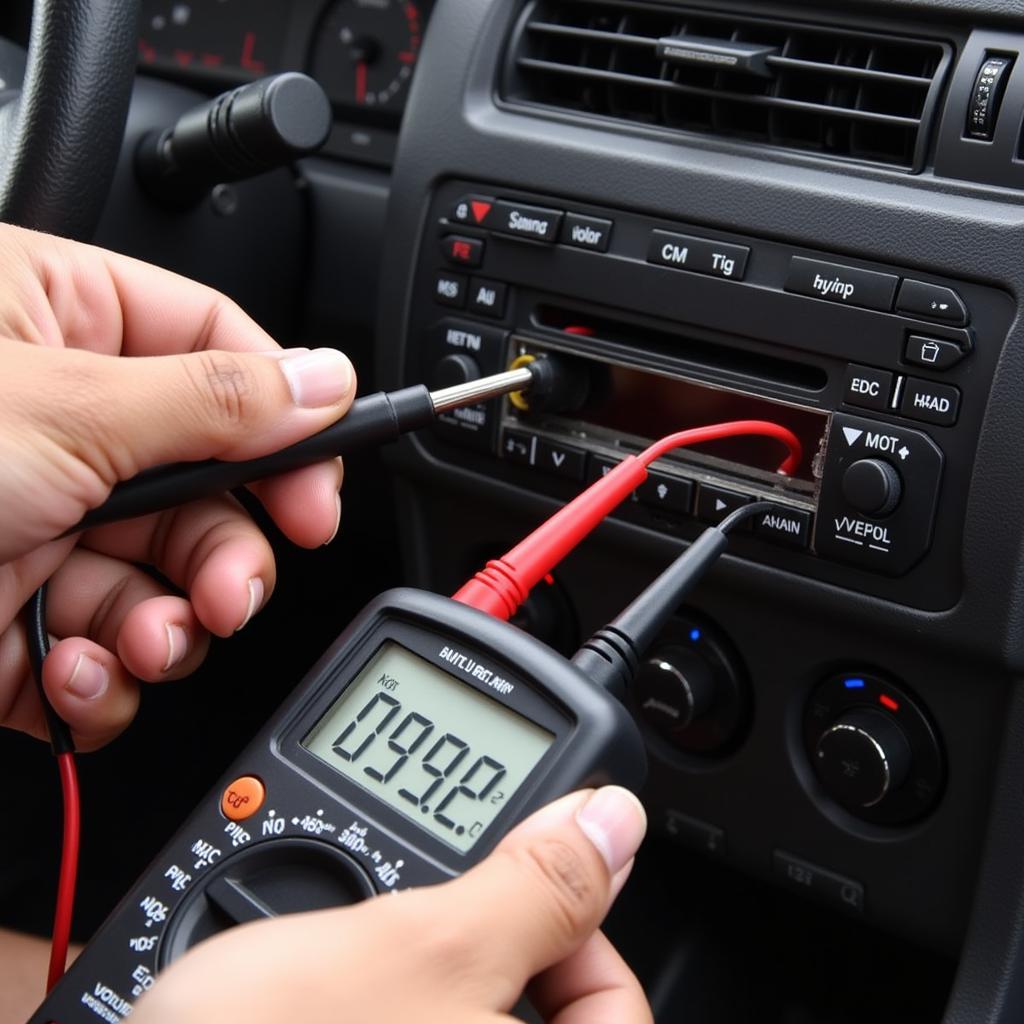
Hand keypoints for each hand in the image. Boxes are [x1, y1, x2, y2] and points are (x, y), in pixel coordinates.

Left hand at [0, 224, 355, 748]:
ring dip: (166, 626)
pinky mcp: (11, 614)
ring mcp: (36, 524)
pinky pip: (103, 648)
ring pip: (163, 579)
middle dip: (226, 554)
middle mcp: (57, 425)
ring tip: (139, 639)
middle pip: (209, 487)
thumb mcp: (58, 408)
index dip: (285, 422)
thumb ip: (214, 398)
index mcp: (61, 325)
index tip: (316, 490)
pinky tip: (65, 671)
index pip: (222, 353)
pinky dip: (100, 679)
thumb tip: (321, 379)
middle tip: (229, 591)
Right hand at [132, 787, 651, 1023]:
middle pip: (530, 1001)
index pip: (618, 1007)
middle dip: (481, 929)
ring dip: (412, 939)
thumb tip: (613, 825)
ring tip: (364, 907)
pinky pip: (392, 1010)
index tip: (533, 875)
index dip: (587, 929)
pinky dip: (372, 966)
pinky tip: (331, 936)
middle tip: (430, 882)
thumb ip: (538, 889)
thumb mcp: (422, 950)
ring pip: (450, 999)